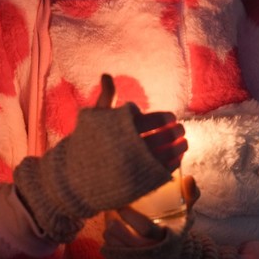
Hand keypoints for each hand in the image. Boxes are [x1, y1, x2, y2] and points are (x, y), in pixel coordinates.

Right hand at [13, 74, 186, 241]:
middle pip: (163, 137)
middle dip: (176, 131)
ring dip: (180, 147)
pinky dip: (174, 164)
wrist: (74, 177)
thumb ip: (106, 97)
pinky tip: (177, 158)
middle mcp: (131, 148)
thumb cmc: (86, 144)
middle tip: (181, 128)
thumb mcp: (94, 118)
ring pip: (167, 154)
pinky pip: (163, 172)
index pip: (153, 120)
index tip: (171, 117)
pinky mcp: (139, 184)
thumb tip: (106, 74)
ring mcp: (136, 168)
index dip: (165, 118)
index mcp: (122, 130)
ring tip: (184, 142)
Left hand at [103, 176, 199, 248]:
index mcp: (163, 239)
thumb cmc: (176, 229)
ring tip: (112, 210)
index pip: (145, 228)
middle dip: (112, 216)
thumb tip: (189, 178)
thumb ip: (191, 196)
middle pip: (118, 232)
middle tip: (113, 202)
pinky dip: (107, 232)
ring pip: (110, 237)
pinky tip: (112, 223)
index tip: (123, 202)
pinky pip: (107, 245)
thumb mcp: (187, 215)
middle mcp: (146, 251)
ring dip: (108, 221)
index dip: (130, 214)